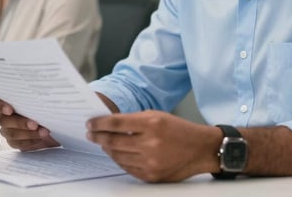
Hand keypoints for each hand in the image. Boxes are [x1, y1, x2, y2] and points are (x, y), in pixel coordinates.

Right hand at [0, 96, 59, 150]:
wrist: (52, 123)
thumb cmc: (43, 108)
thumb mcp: (39, 100)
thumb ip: (33, 98)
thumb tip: (39, 92)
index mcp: (6, 103)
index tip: (10, 110)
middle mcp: (3, 117)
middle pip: (3, 121)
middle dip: (20, 122)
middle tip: (35, 124)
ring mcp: (7, 130)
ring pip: (12, 134)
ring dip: (29, 133)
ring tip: (43, 132)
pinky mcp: (14, 142)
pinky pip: (18, 144)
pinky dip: (30, 141)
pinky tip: (40, 138)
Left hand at [86, 110, 219, 181]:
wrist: (201, 149)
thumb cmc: (179, 130)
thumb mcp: (157, 116)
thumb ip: (134, 120)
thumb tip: (109, 124)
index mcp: (151, 124)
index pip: (116, 123)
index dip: (99, 123)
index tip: (90, 123)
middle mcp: (150, 143)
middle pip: (113, 142)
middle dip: (98, 137)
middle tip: (91, 134)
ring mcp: (150, 162)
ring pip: (118, 156)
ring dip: (107, 149)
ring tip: (103, 143)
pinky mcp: (151, 176)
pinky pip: (127, 168)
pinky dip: (119, 160)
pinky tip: (116, 154)